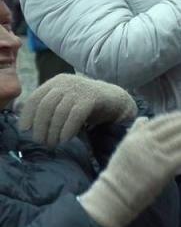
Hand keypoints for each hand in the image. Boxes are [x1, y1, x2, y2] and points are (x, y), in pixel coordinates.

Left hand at [19, 74, 136, 145]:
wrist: (115, 101)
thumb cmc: (85, 105)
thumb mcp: (63, 103)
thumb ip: (45, 108)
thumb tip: (19, 116)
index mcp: (56, 82)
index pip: (35, 98)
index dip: (27, 114)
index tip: (25, 130)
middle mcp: (66, 83)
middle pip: (46, 106)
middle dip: (41, 127)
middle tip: (42, 142)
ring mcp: (80, 88)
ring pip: (59, 112)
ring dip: (54, 131)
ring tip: (54, 144)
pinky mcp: (93, 97)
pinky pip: (75, 115)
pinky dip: (68, 129)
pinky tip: (66, 139)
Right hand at [77, 112, 180, 226]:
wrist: (113, 196)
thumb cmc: (120, 174)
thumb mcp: (124, 147)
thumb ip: (135, 132)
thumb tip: (145, 118)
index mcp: (137, 135)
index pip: (164, 119)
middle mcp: (146, 141)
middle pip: (177, 125)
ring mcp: (156, 154)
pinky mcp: (164, 168)